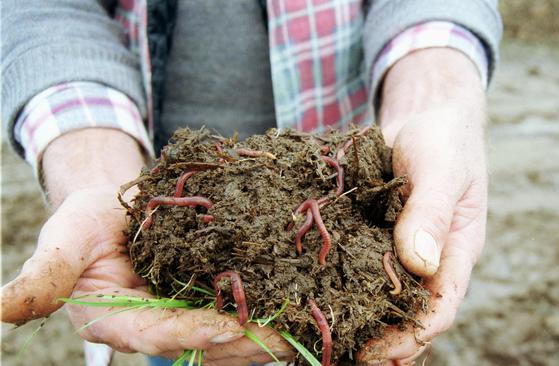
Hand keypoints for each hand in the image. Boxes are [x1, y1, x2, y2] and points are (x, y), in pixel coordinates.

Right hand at [1, 129, 291, 364]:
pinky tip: (296, 306)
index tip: (226, 327)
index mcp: (119, 321)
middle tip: (282, 338)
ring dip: (262, 333)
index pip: (156, 335)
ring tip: (300, 328)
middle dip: (241, 344)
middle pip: (203, 342)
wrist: (114, 207)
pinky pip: (238, 307)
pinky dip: (265, 309)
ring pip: (227, 332)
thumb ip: (42, 279)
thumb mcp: (61, 243)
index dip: (189, 333)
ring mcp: (188, 310)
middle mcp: (158, 323)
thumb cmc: (84, 224)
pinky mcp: (208, 293)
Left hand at [357, 48, 487, 363]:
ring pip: (382, 294)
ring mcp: (400, 246)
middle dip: (382, 340)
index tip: (376, 354)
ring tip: (326, 337)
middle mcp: (429, 256)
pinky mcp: (375, 232)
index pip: (440, 307)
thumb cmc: (442, 138)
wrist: (425, 113)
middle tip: (344, 357)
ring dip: (360, 318)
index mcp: (456, 250)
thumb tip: (419, 263)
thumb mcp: (440, 169)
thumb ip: (431, 212)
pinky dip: (344, 283)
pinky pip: (361, 264)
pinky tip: (316, 294)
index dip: (411, 337)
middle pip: (408, 313)